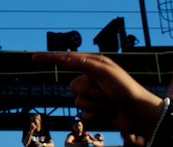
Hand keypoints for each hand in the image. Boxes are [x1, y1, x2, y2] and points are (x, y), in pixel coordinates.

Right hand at [33, 52, 162, 137]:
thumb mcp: (104, 71)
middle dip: (89, 90)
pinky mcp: (95, 111)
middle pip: (72, 84)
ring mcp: (93, 96)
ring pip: (77, 100)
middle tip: (106, 92)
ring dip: (95, 103)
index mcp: (93, 65)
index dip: (49, 59)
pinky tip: (109, 113)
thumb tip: (61, 58)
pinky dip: (96, 114)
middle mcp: (91, 79)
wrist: (140, 114)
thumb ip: (82, 63)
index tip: (32, 58)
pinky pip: (83, 113)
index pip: (66, 60)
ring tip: (111, 103)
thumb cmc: (126, 89)